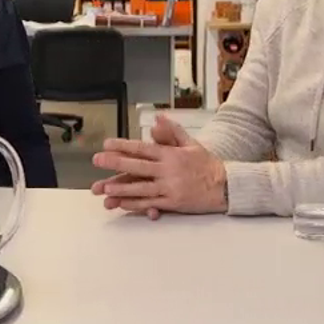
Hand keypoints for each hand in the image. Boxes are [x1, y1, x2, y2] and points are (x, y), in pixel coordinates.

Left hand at [91, 115, 226, 218]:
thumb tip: (158, 119)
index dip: (124, 146)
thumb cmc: (206, 164)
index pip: (143, 148)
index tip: (108, 144)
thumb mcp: (190, 143)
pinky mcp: (173, 203)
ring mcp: (170, 188)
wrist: (226, 186)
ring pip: (141, 188)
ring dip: (122, 188)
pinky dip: (135, 204)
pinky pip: (150, 203)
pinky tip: (122, 203)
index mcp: (170, 155)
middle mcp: (168, 171)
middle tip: (98, 160)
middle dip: (116, 163)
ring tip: (105, 188)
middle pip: (137, 166)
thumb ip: (172, 131)